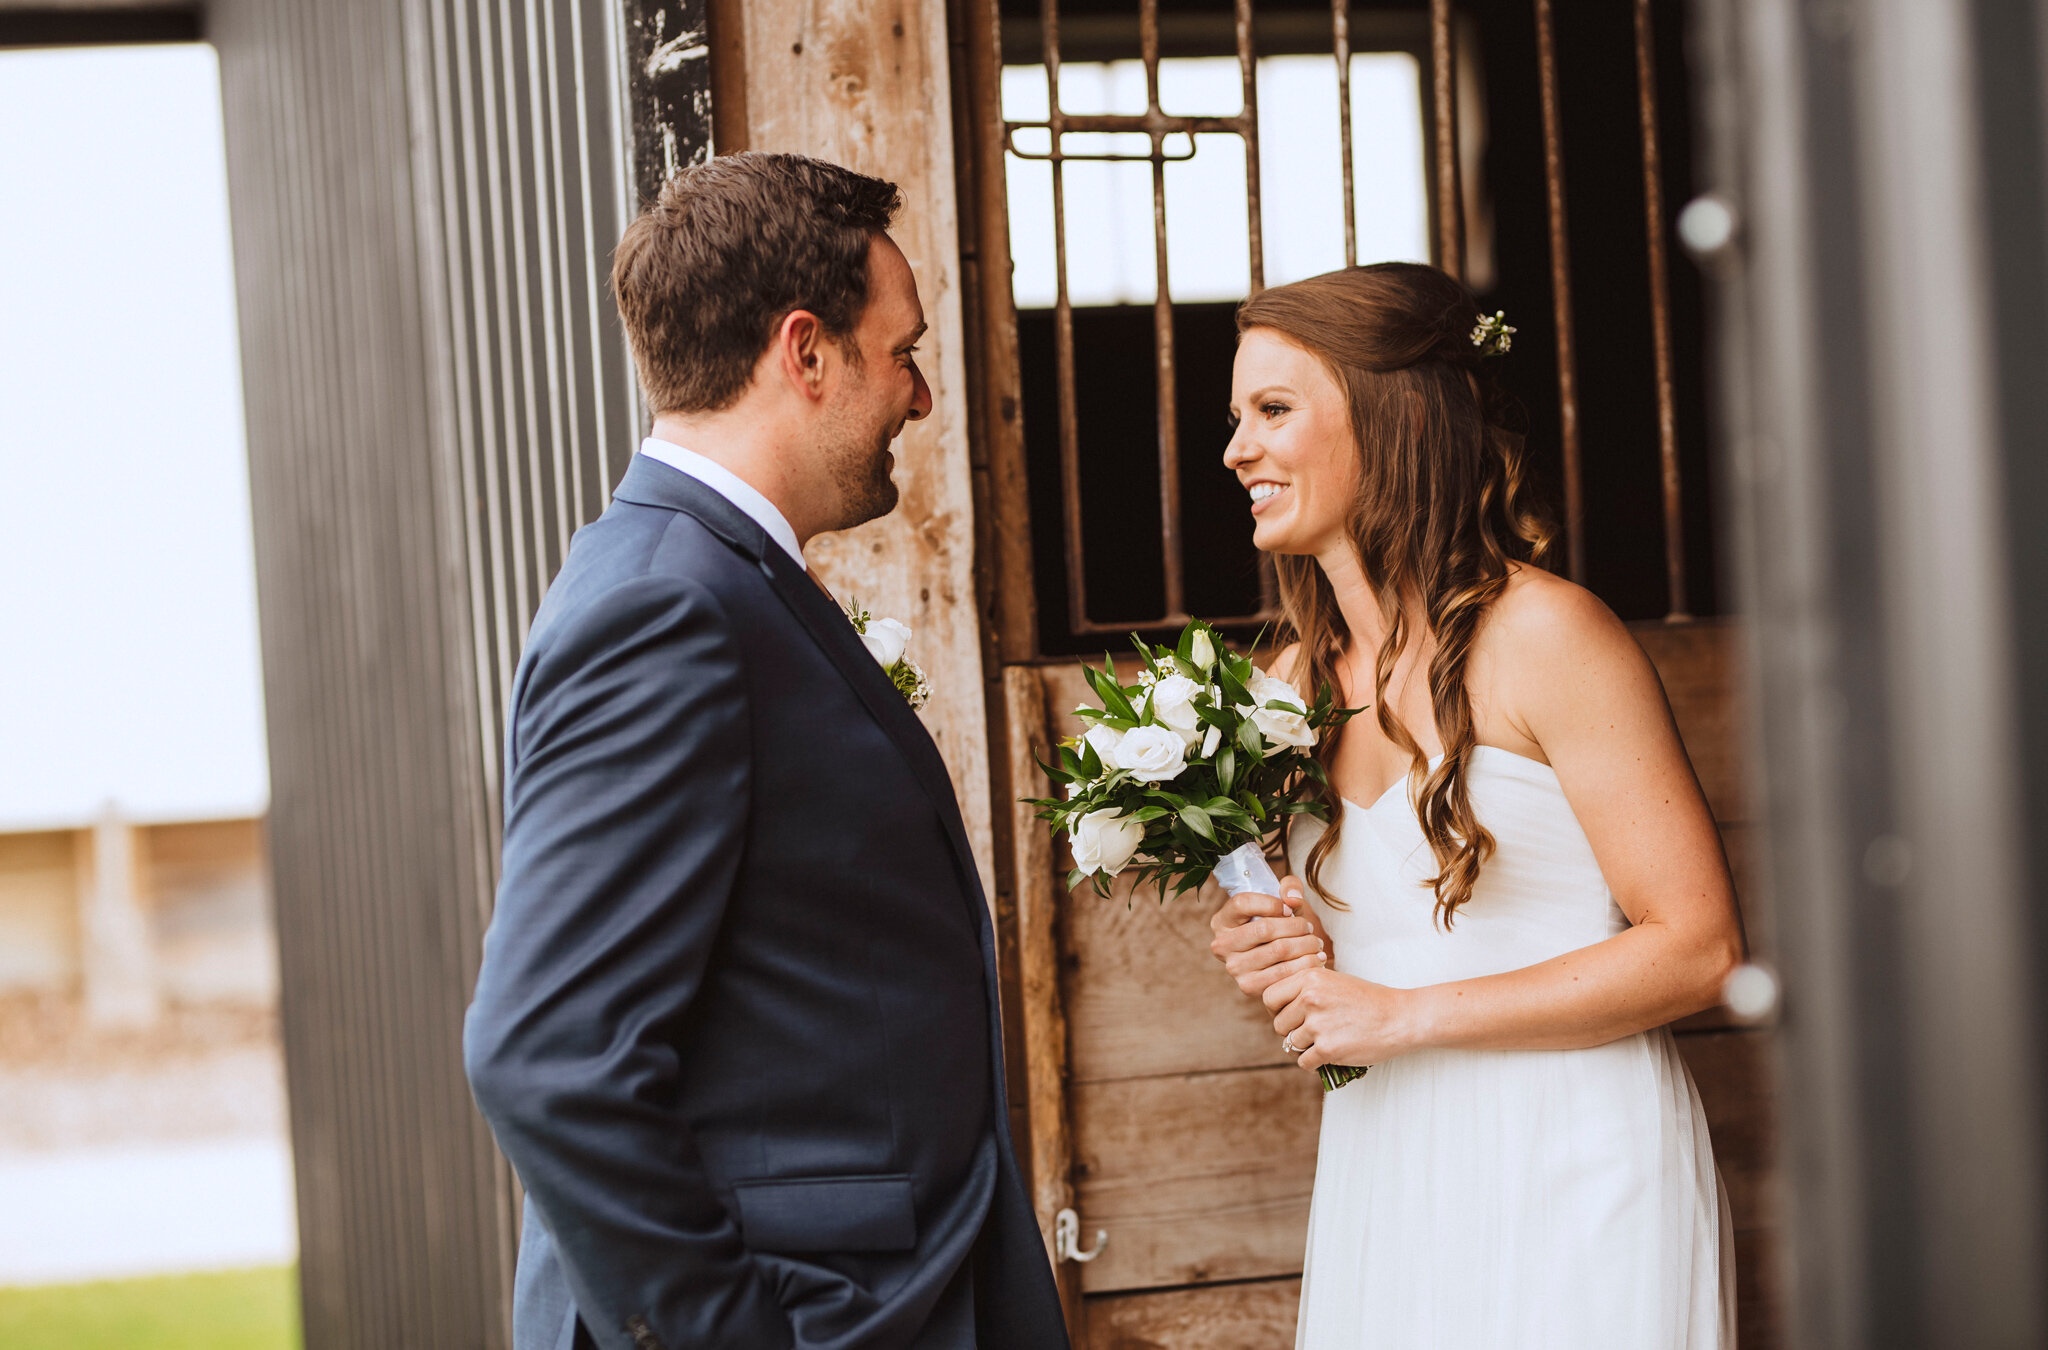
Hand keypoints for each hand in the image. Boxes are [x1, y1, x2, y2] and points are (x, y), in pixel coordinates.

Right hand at [1208, 875, 1329, 1000]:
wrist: (1279, 964)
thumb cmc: (1278, 927)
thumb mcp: (1281, 902)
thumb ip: (1289, 887)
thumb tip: (1292, 899)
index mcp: (1222, 920)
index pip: (1242, 903)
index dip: (1271, 902)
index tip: (1290, 908)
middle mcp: (1222, 945)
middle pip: (1264, 928)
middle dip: (1296, 926)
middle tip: (1310, 927)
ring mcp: (1234, 968)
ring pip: (1278, 950)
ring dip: (1306, 944)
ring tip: (1316, 943)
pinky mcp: (1249, 986)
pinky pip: (1284, 973)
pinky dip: (1306, 964)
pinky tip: (1315, 959)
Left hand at [1266, 965, 1416, 1071]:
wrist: (1400, 1018)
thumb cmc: (1368, 1000)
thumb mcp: (1334, 981)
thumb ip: (1305, 988)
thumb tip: (1277, 1005)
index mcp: (1310, 978)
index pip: (1270, 997)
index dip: (1277, 1010)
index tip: (1290, 1015)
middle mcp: (1310, 998)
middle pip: (1279, 1024)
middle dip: (1291, 1031)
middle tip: (1312, 1032)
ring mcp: (1318, 1024)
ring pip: (1291, 1044)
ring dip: (1305, 1047)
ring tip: (1326, 1040)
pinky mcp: (1328, 1049)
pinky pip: (1304, 1062)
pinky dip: (1314, 1063)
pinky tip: (1329, 1055)